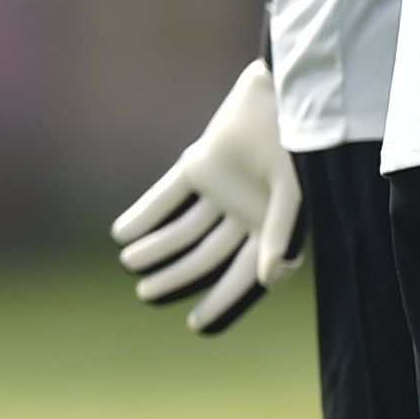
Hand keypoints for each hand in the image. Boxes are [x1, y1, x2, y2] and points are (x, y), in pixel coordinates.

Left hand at [112, 59, 301, 333]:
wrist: (285, 93)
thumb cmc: (298, 146)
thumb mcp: (293, 192)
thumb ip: (280, 234)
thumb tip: (268, 281)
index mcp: (269, 230)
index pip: (241, 276)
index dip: (221, 302)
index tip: (196, 325)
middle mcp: (243, 215)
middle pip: (204, 257)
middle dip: (175, 278)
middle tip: (145, 294)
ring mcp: (220, 191)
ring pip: (182, 230)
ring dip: (156, 247)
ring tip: (130, 262)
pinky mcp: (200, 165)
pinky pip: (167, 196)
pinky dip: (145, 213)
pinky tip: (122, 232)